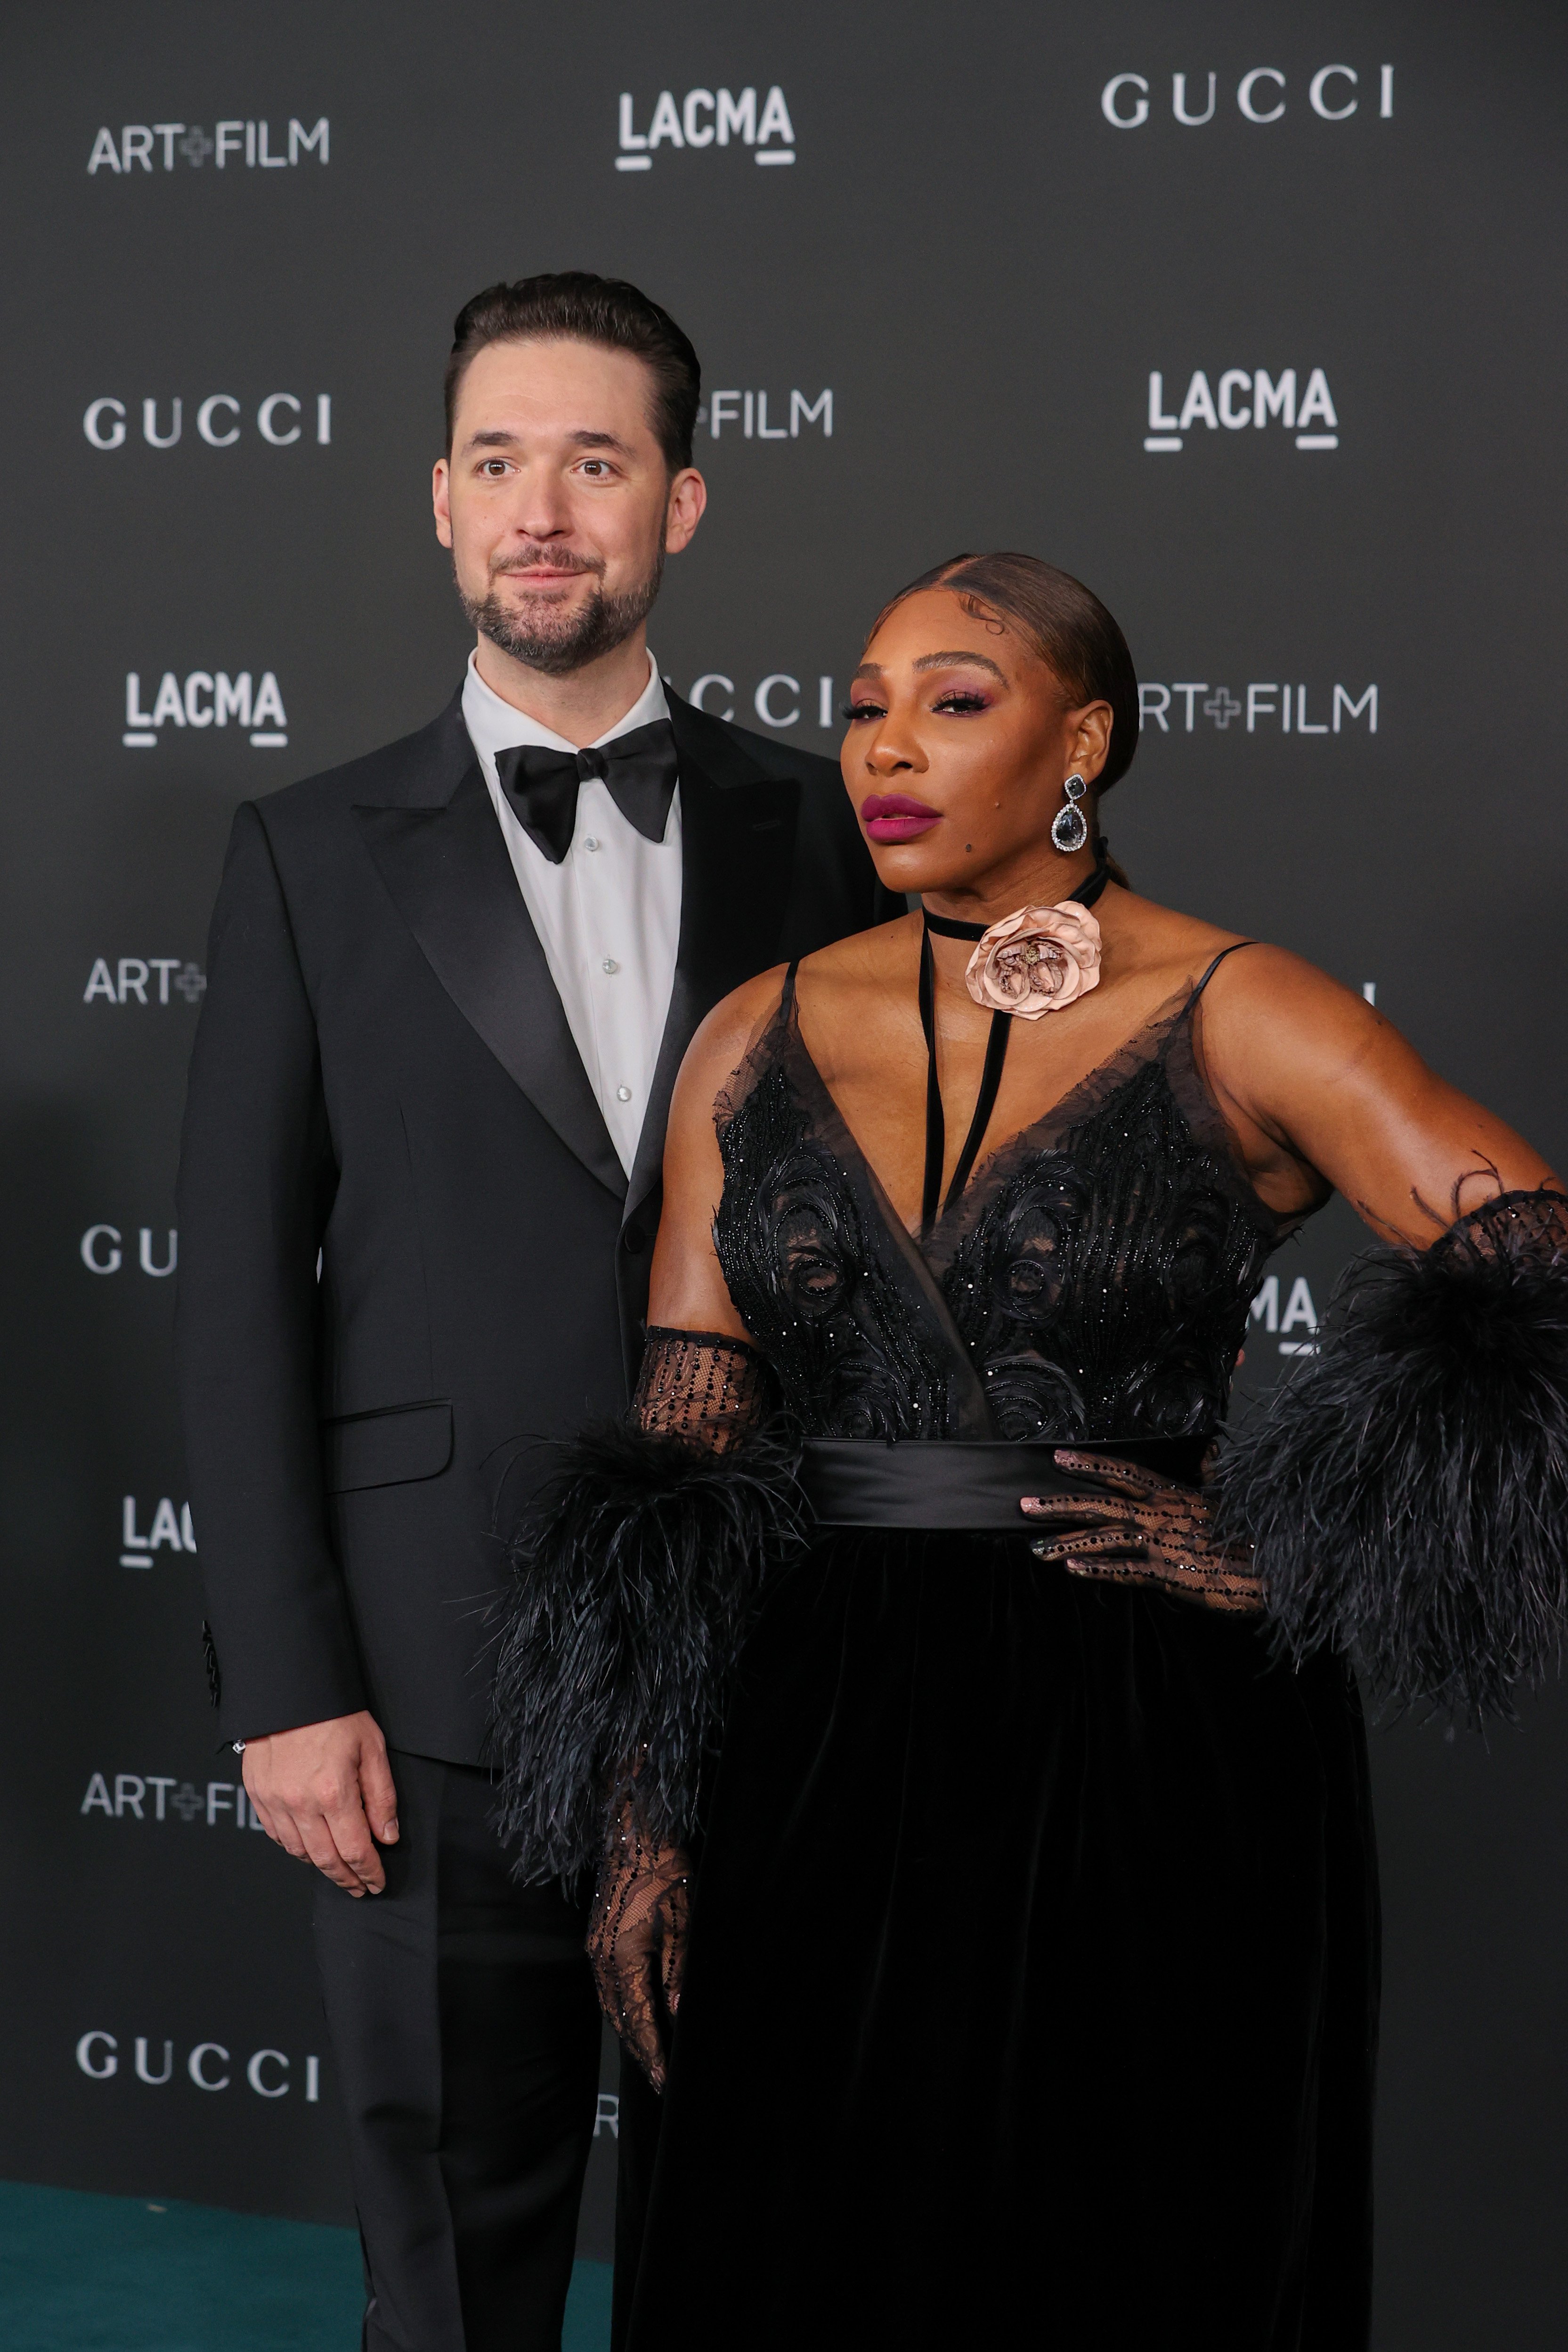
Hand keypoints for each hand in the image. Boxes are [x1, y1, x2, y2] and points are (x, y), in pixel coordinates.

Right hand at [241, 1710, 399, 1894]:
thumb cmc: (334, 1714)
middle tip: (360, 1887)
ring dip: (321, 1866)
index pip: (356, 1850)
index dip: (369, 1872)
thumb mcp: (371, 1748)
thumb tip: (386, 1836)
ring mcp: (275, 1801)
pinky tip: (309, 1846)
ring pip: (299, 1852)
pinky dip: (295, 1847)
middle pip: (326, 1860)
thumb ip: (381, 1796)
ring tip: (338, 1869)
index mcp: (334, 1793)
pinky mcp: (258, 1795)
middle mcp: (300, 1803)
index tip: (377, 1882)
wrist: (290, 1689)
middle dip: (346, 1879)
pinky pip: (276, 1835)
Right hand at [586, 1803, 691, 2092]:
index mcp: (621, 1958)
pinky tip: (636, 2015)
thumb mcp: (681, 1921)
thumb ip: (678, 1970)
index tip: (664, 2079)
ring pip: (611, 2005)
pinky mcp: (598, 1939)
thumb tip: (677, 2013)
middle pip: (619, 2018)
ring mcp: (595, 1950)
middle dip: (640, 2049)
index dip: (652, 2051)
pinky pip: (609, 1987)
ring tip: (649, 2056)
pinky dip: (622, 2009)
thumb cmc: (663, 1872)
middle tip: (658, 2080)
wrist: (634, 1834)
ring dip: (630, 2032)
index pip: (638, 2018)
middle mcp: (601, 1960)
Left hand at [1021, 1449, 1262, 1614]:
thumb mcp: (1228, 1495)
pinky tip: (1072, 1570)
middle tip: (1024, 1505)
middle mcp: (1161, 1513)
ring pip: (1103, 1537)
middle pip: (1100, 1503)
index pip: (1123, 1471)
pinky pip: (1125, 1570)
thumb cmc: (1253, 1529)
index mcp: (1174, 1493)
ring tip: (1035, 1547)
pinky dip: (1098, 1569)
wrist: (1275, 1561)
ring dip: (1066, 1542)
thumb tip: (1211, 1452)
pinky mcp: (1168, 1574)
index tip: (1058, 1457)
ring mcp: (1162, 1543)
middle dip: (1060, 1503)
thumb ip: (1212, 1474)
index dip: (1089, 1463)